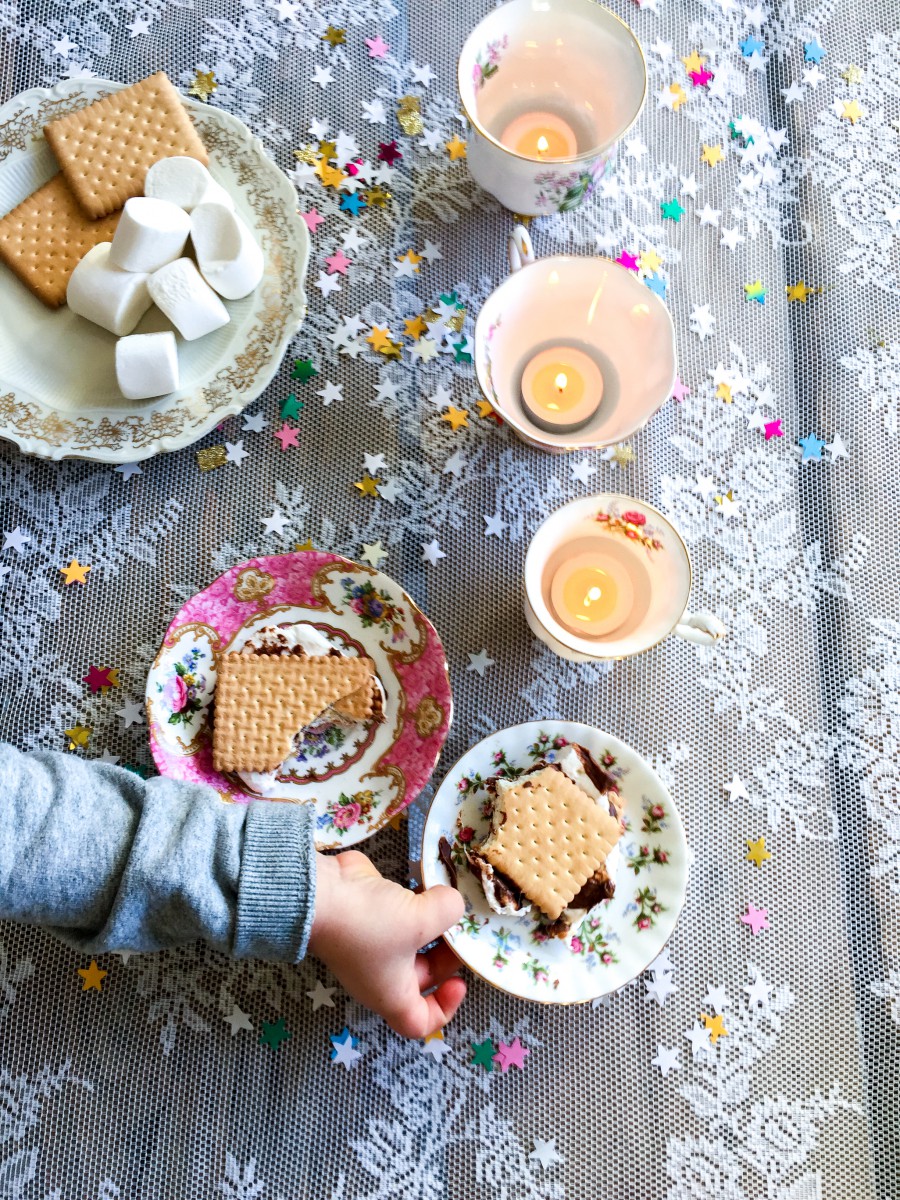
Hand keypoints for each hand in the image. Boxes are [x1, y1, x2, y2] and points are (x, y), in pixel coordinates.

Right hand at [308, 849, 465, 1038]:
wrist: (321, 894)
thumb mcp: (420, 922)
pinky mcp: (369, 912)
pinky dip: (416, 901)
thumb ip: (448, 912)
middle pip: (423, 975)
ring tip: (450, 902)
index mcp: (391, 993)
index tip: (459, 982)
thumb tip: (453, 903)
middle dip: (447, 955)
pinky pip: (399, 913)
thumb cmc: (369, 924)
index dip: (445, 1009)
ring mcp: (374, 942)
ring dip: (433, 924)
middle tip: (462, 929)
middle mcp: (381, 973)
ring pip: (413, 941)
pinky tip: (430, 883)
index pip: (419, 1022)